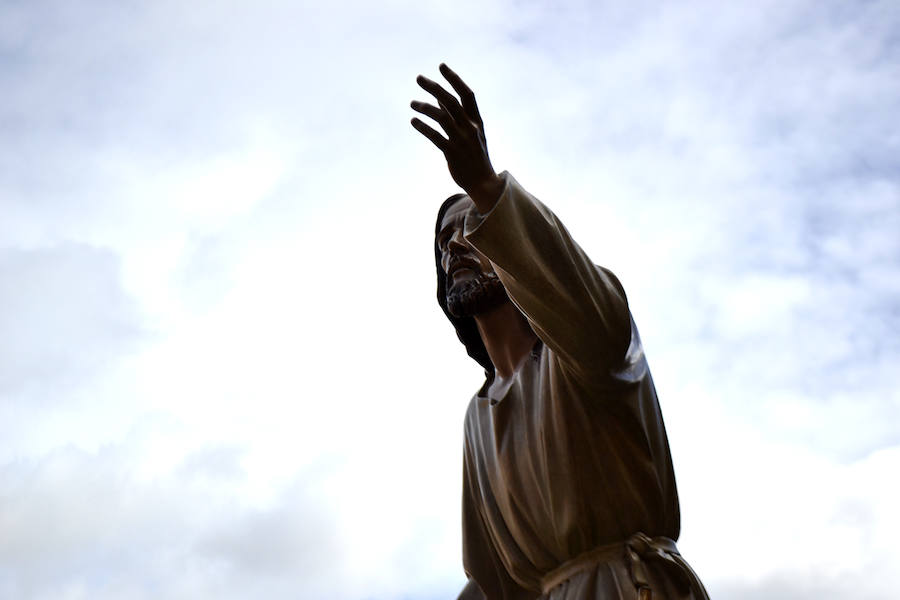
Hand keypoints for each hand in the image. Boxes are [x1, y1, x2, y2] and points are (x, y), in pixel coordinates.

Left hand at [411, 63, 502, 211]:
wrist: (483, 182)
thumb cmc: (474, 156)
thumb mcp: (470, 132)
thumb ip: (455, 114)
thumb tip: (438, 95)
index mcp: (477, 121)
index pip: (467, 94)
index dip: (454, 79)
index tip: (441, 66)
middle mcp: (471, 128)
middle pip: (451, 101)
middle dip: (434, 87)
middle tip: (418, 78)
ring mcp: (462, 140)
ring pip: (442, 117)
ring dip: (425, 108)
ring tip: (411, 104)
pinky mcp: (452, 153)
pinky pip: (435, 137)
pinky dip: (423, 127)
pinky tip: (413, 121)